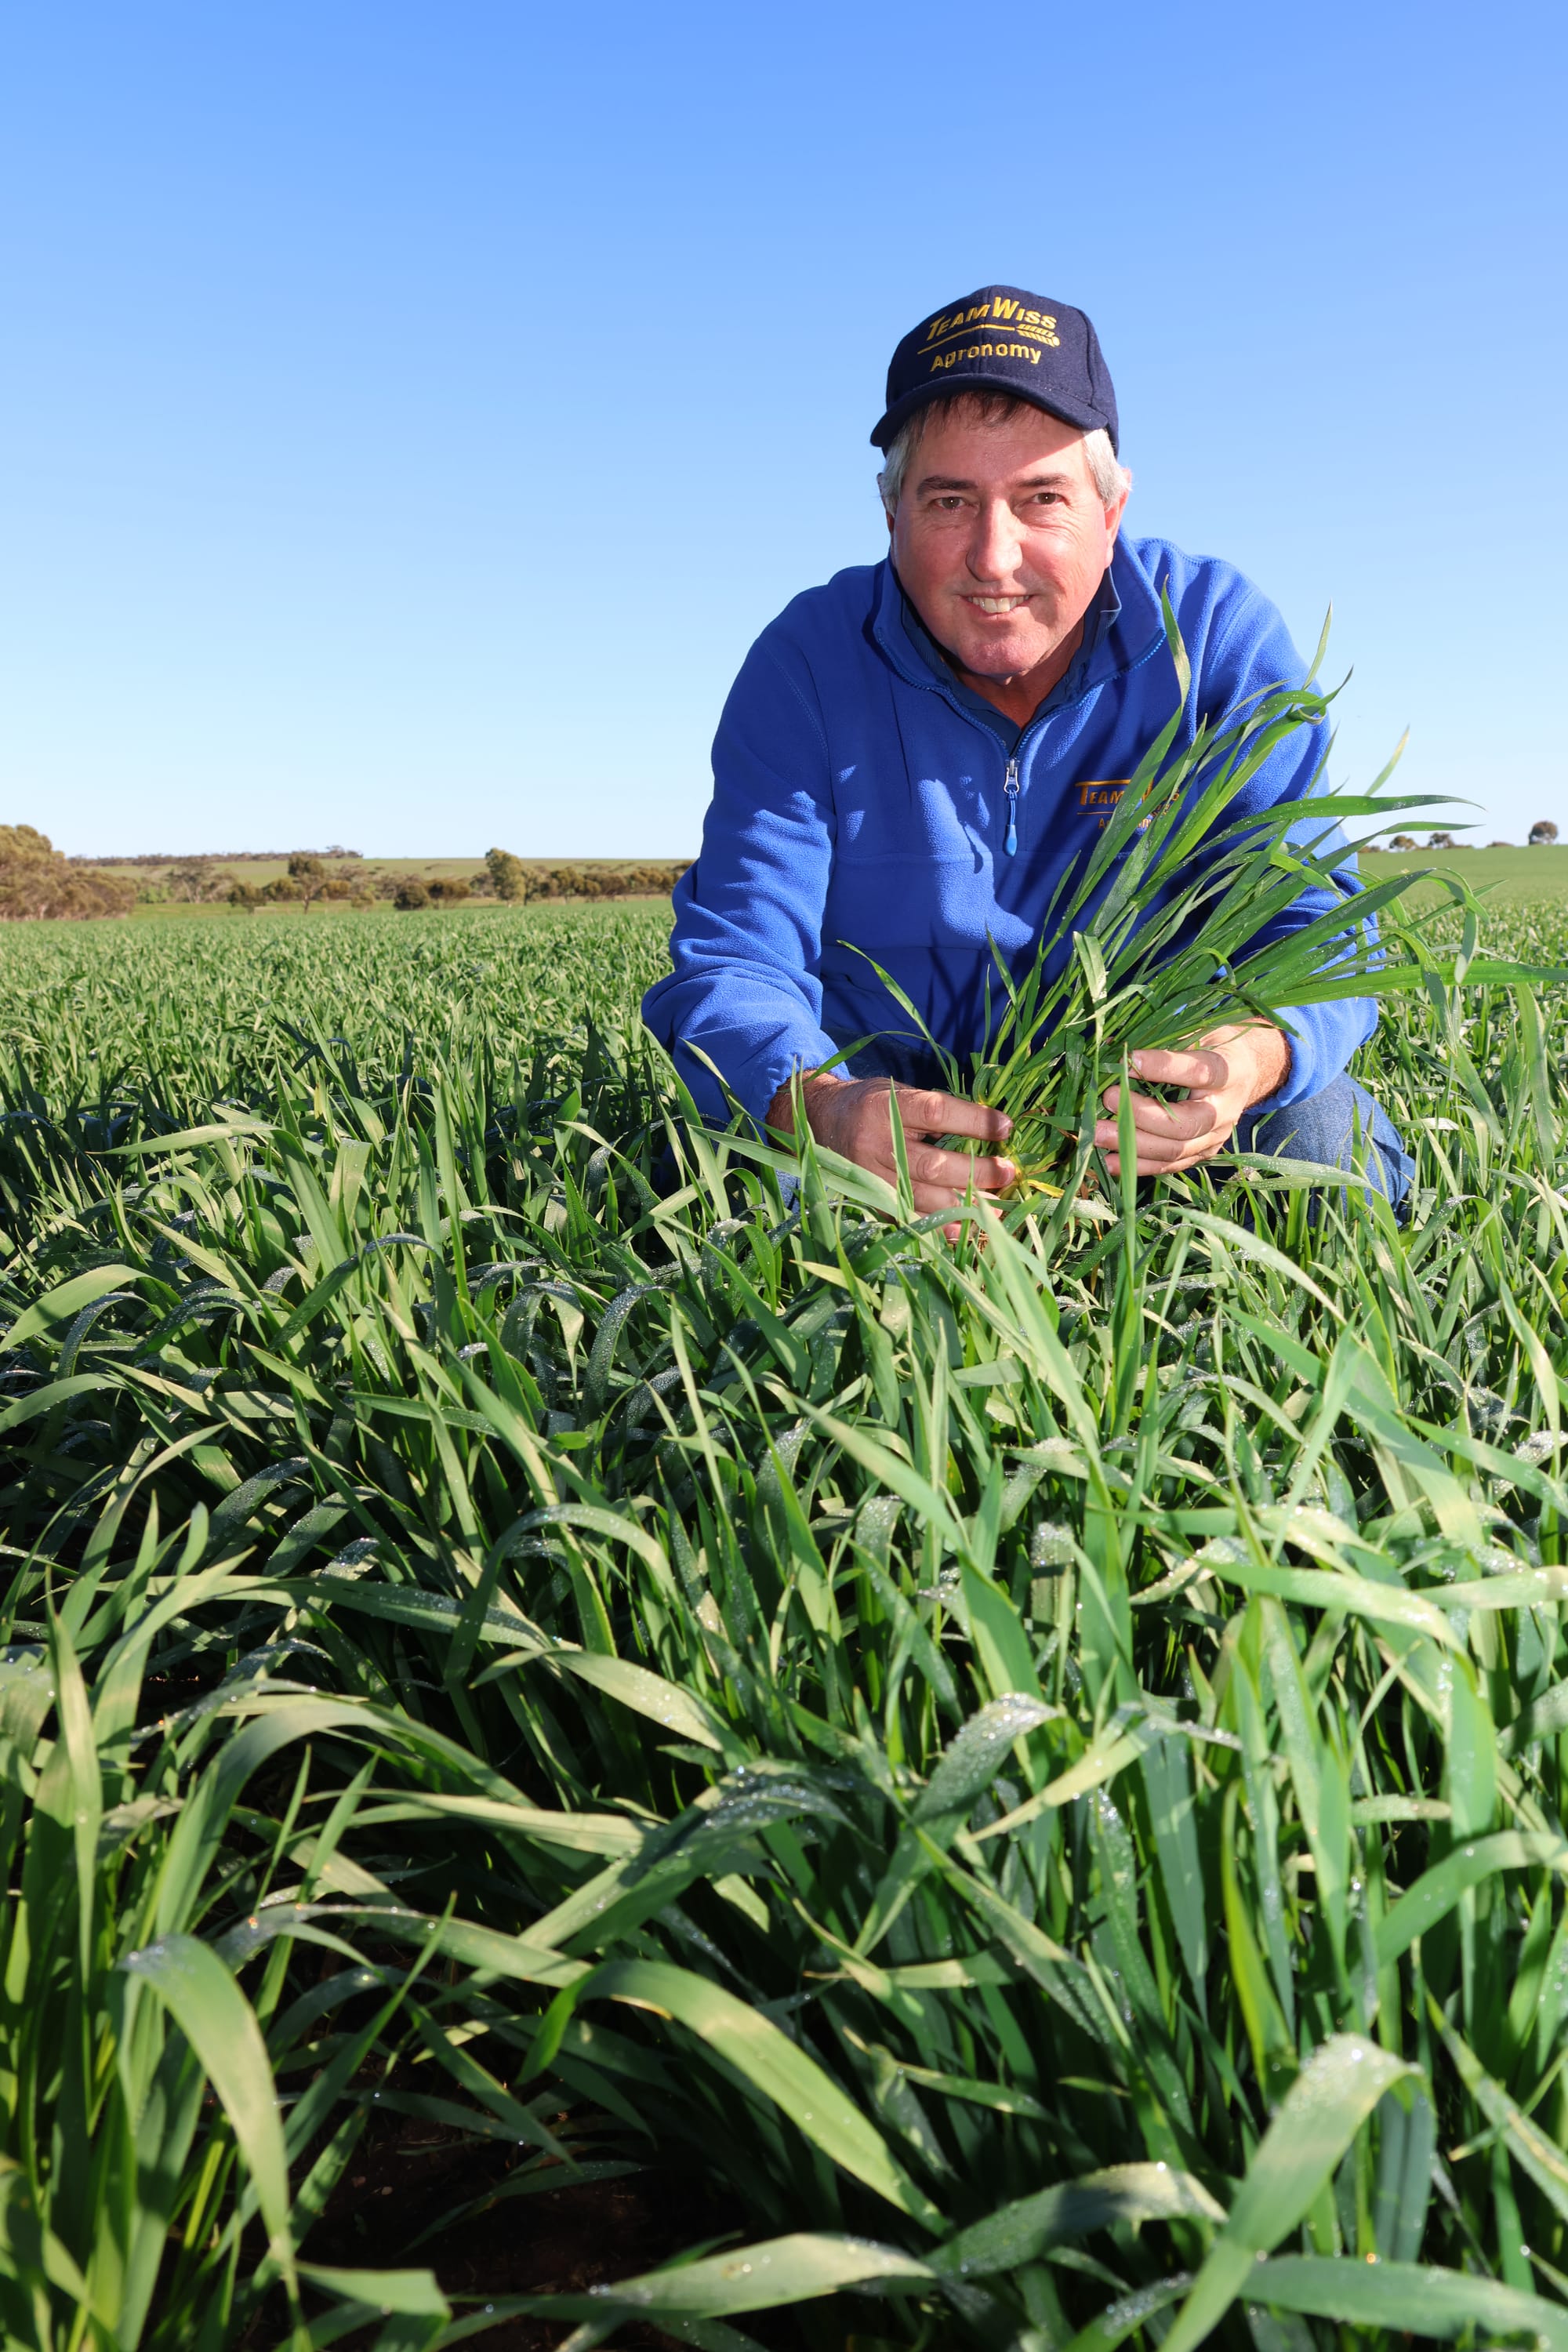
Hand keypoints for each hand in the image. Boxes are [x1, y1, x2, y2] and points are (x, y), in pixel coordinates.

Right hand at [767, 1074, 1014, 1220]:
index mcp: (884, 1107)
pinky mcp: (870, 1202)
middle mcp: (876, 1145)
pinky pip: (910, 1218)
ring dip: (965, 1205)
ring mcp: (871, 1178)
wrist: (818, 1122)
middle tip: (1008, 1172)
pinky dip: (940, 1226)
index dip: (974, 1121)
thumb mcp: (897, 1092)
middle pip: (933, 1164)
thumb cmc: (870, 1103)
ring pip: (923, 1197)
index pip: (937, 1113)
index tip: (1006, 1127)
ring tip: (998, 1208)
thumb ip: (934, 1110)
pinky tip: (967, 1228)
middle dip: (976, 1172)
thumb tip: (989, 1132)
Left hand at [1096, 1022, 1290, 1177]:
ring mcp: (1214, 1138)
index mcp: (1229, 1072)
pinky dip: (1136, 1165)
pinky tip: (1108, 1160)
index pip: (1200, 1072)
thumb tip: (1108, 1048)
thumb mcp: (1198, 1033)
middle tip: (1107, 1098)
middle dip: (1140, 1115)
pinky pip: (1168, 1165)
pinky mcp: (1201, 1155)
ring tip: (1097, 1132)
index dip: (1164, 1067)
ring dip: (1131, 1144)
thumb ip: (1163, 1041)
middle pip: (1184, 1123)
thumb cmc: (1213, 1047)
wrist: (1245, 1074)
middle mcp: (1224, 1110)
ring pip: (1174, 1150)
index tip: (1129, 1060)